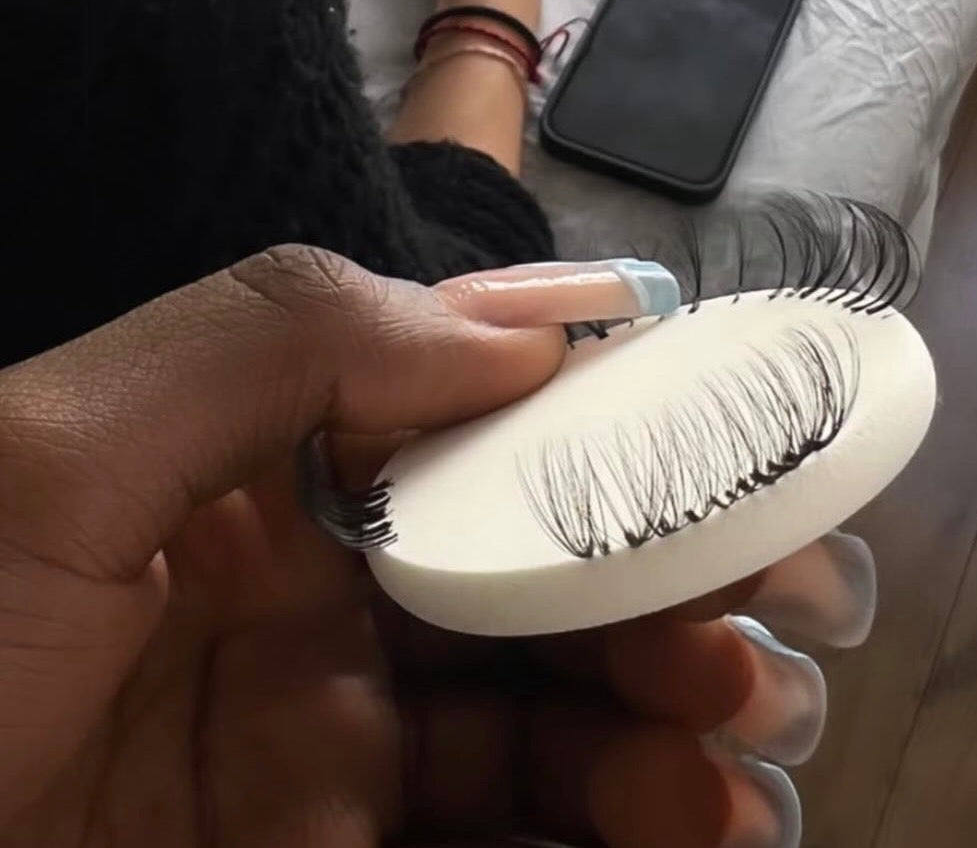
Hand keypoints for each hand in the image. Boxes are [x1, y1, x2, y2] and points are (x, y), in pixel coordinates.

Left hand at [0, 247, 873, 846]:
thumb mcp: (52, 453)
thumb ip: (278, 341)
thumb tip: (527, 326)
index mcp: (286, 487)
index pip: (492, 449)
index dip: (622, 453)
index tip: (740, 471)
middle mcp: (338, 607)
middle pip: (549, 596)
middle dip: (674, 605)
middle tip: (759, 641)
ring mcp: (349, 749)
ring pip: (557, 728)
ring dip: (673, 730)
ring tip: (745, 746)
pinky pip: (517, 839)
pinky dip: (620, 830)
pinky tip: (699, 823)